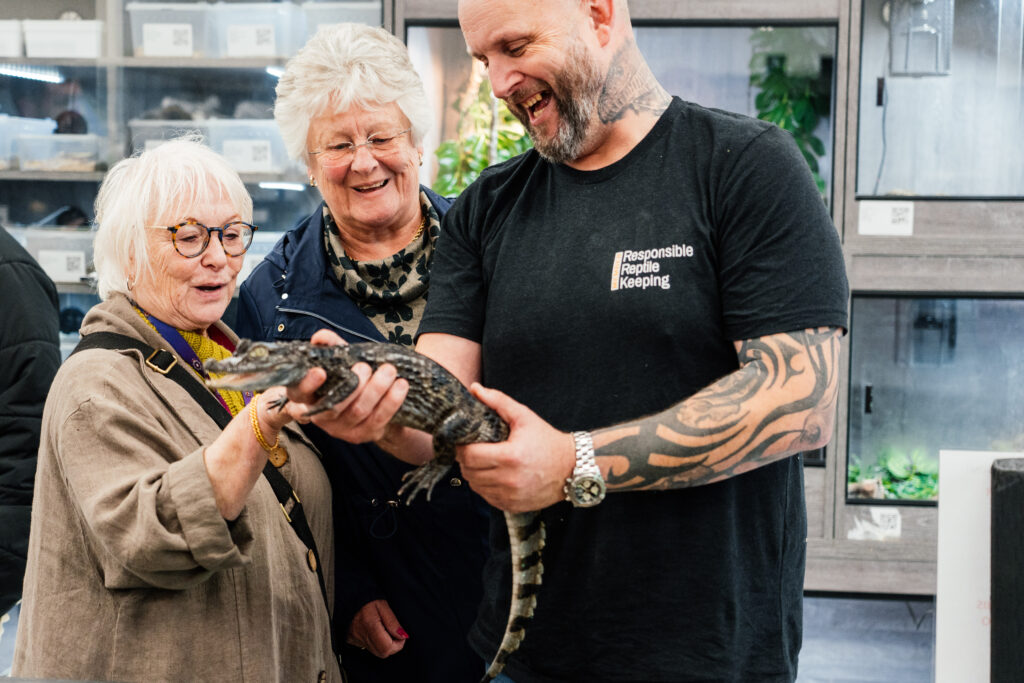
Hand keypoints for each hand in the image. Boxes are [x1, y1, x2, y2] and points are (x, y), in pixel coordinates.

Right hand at [281, 329, 408, 442]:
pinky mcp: (362, 435)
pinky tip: (401, 385)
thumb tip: (320, 337)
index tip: (320, 371)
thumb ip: (331, 346)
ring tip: (389, 370)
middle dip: (353, 385)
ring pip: (358, 411)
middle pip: (333, 405)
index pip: (298, 393)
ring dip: (376, 389)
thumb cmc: (350, 378)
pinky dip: (391, 401)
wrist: (375, 405)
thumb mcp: (340, 361)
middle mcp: (321, 416)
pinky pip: (378, 419)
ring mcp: (341, 429)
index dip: (307, 384)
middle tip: (365, 366)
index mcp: (308, 397)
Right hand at [346, 599, 408, 656]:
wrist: (349, 596)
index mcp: (370, 625)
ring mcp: (355, 639)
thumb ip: (393, 622)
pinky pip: (367, 647)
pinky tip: (375, 632)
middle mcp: (361, 635)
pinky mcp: (351, 640)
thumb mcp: (383, 605)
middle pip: (382, 653)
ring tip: (384, 630)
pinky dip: (375, 643)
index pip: (387, 648)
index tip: (401, 635)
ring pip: (375, 651)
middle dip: (393, 646)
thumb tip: (403, 636)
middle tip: (395, 633)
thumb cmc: (367, 598)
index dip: (398, 644)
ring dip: (384, 645)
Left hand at [457, 384, 575, 511]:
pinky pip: (486, 498)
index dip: (462, 448)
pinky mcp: (512, 506)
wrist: (572, 468)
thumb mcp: (524, 417)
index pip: (469, 456)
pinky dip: (485, 487)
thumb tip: (474, 389)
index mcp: (510, 456)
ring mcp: (510, 496)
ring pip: (475, 487)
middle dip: (466, 461)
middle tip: (473, 450)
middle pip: (468, 472)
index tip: (464, 441)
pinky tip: (493, 475)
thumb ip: (498, 401)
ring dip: (474, 475)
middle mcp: (509, 480)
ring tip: (483, 462)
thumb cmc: (547, 440)